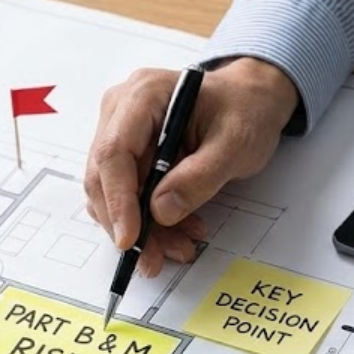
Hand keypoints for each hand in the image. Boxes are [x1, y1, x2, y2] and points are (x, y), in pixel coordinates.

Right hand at [85, 57, 297, 275]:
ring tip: (180, 246)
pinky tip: (177, 233)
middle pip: (104, 177)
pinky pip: (127, 197)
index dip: (118, 200)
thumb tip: (160, 210)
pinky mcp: (129, 156)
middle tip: (155, 258)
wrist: (249, 104)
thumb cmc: (244, 112)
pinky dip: (148, 223)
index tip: (131, 239)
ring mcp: (121, 133)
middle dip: (128, 225)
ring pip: (112, 194)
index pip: (114, 152)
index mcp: (144, 94)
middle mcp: (121, 111)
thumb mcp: (235, 144)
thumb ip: (200, 176)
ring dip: (141, 229)